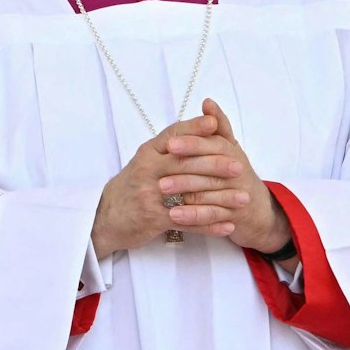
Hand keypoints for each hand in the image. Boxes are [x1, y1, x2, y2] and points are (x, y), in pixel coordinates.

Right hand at [93, 111, 241, 258]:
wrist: (105, 217)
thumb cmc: (131, 187)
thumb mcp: (145, 163)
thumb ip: (168, 149)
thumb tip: (196, 128)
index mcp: (147, 153)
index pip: (173, 136)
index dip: (194, 129)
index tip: (215, 123)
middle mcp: (146, 170)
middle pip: (184, 163)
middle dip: (215, 164)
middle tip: (240, 166)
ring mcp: (148, 194)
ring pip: (190, 193)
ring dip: (220, 198)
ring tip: (244, 199)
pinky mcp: (152, 218)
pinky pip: (187, 222)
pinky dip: (209, 225)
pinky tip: (229, 226)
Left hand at [157, 98, 291, 256]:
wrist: (255, 207)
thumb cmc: (234, 170)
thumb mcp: (227, 146)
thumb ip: (217, 125)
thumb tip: (207, 101)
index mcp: (231, 151)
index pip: (212, 145)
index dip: (191, 144)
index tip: (169, 145)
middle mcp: (238, 172)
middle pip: (210, 170)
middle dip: (183, 173)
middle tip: (159, 176)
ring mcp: (238, 195)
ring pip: (210, 194)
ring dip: (185, 195)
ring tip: (162, 196)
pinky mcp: (235, 215)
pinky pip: (213, 217)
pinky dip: (194, 217)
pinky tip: (174, 217)